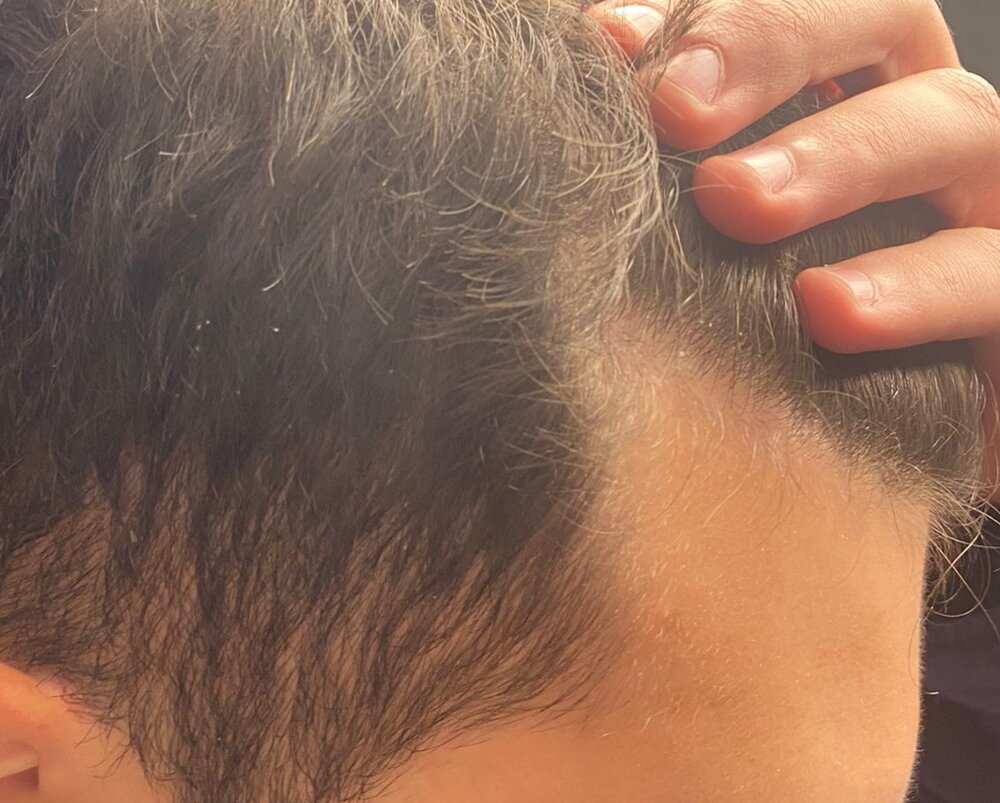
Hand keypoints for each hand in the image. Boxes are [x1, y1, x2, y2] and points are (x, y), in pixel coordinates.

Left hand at [589, 0, 999, 496]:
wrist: (838, 449)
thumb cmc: (755, 329)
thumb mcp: (700, 239)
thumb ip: (659, 162)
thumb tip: (588, 74)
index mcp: (836, 91)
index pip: (796, 4)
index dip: (714, 14)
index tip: (609, 48)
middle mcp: (909, 128)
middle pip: (882, 20)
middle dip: (774, 45)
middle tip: (674, 110)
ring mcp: (974, 206)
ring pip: (953, 125)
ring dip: (838, 155)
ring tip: (736, 202)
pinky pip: (990, 276)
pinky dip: (914, 286)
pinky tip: (825, 311)